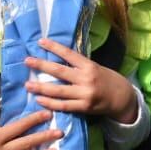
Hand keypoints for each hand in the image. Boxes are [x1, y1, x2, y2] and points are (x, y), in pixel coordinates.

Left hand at [25, 39, 139, 123]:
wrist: (123, 98)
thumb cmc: (108, 80)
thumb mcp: (97, 68)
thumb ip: (80, 66)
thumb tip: (58, 61)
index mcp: (90, 66)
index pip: (69, 54)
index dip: (54, 47)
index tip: (40, 42)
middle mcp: (86, 78)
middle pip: (60, 71)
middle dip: (41, 65)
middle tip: (27, 61)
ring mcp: (85, 94)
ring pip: (58, 90)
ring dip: (40, 87)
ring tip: (27, 84)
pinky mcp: (84, 107)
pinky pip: (63, 105)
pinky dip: (50, 103)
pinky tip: (39, 99)